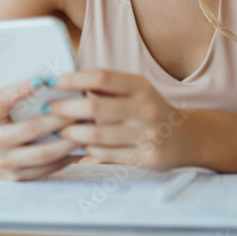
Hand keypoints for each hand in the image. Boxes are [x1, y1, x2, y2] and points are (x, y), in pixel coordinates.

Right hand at [0, 79, 77, 179]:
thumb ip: (17, 92)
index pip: (2, 100)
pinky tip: (80, 147)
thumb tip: (51, 79)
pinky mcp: (16, 178)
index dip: (21, 89)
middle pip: (32, 128)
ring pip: (44, 153)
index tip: (42, 79)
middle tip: (84, 107)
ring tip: (87, 129)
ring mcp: (4, 163)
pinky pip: (47, 169)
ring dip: (69, 141)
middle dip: (61, 117)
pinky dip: (66, 158)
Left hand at [49, 69, 191, 171]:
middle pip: (94, 108)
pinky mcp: (146, 158)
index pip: (101, 77)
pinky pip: (107, 155)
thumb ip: (107, 87)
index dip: (74, 79)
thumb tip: (64, 84)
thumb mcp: (137, 91)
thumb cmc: (150, 110)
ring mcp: (147, 135)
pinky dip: (88, 151)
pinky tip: (80, 147)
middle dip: (65, 109)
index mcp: (141, 86)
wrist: (187, 138)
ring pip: (97, 136)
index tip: (54, 82)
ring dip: (73, 134)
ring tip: (60, 131)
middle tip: (49, 110)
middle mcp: (145, 108)